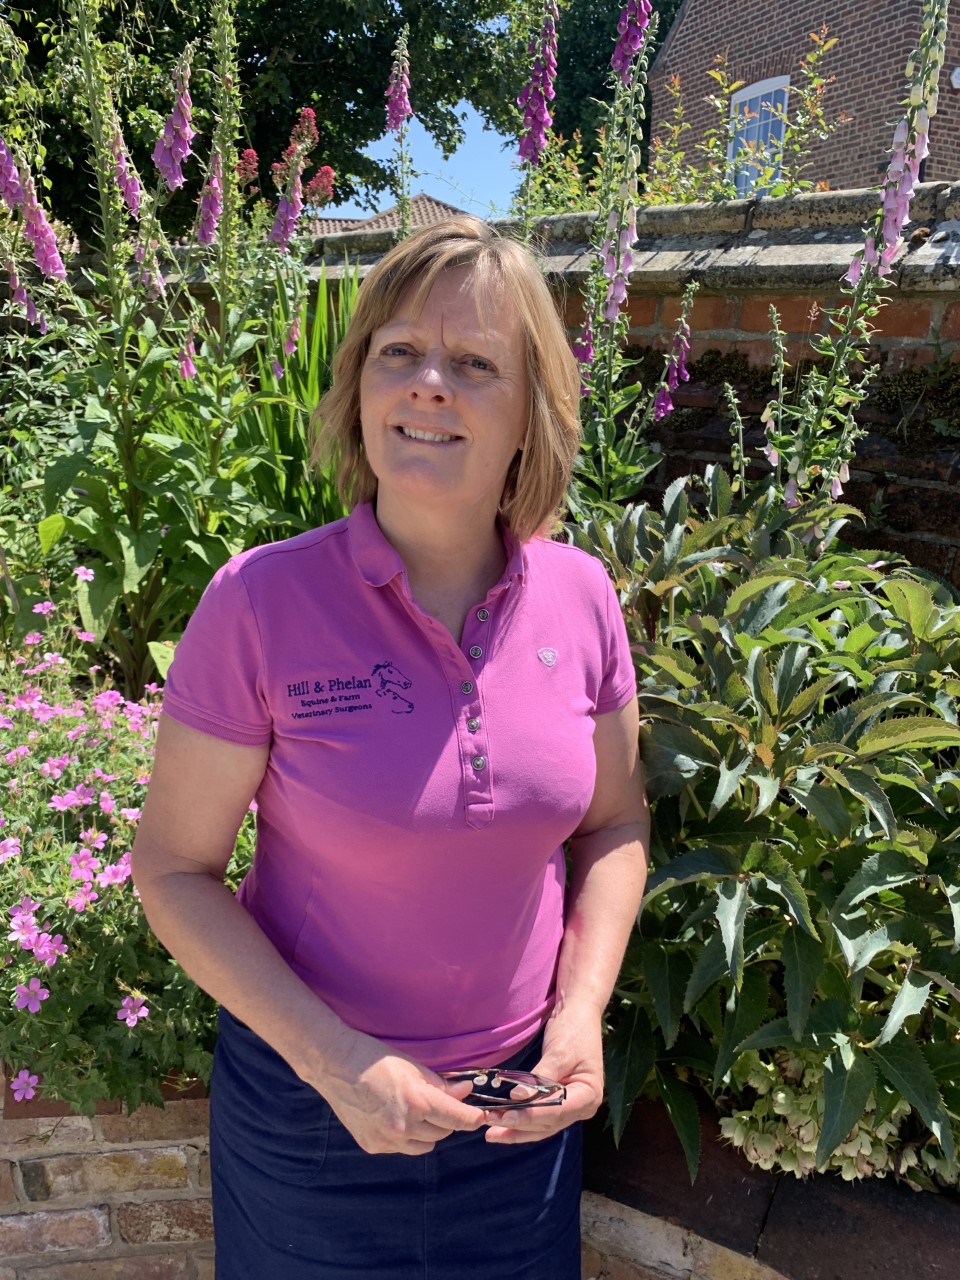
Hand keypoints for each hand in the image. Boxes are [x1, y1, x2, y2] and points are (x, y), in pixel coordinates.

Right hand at [309, 1026, 484, 1155]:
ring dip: (428, 1132)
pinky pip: (402, 1148)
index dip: (473, 1118)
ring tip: (415, 1111)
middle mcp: (404, 1126)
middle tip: (440, 1103)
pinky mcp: (373, 1146)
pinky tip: (394, 1117)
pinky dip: (405, 1137)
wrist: (336, 1066)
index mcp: (417, 1102)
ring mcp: (387, 1140)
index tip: (482, 1116)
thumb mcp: (414, 1067)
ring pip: (424, 1145)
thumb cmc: (377, 1060)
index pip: (457, 1119)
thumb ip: (441, 1085)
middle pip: (442, 1133)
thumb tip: (465, 1092)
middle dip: (447, 1120)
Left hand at [484, 1002, 603, 1144]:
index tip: (506, 1116)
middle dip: (519, 1125)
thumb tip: (517, 1098)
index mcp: (589, 1095)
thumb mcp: (559, 1052)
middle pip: (548, 1123)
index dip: (531, 1115)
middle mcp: (583, 1107)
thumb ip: (540, 1078)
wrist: (578, 1014)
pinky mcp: (559, 1102)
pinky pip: (540, 1117)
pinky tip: (503, 1127)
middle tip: (491, 1124)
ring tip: (491, 1133)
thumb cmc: (573, 1030)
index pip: (557, 1112)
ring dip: (517, 1130)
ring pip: (542, 1126)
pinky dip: (522, 1121)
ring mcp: (571, 1107)